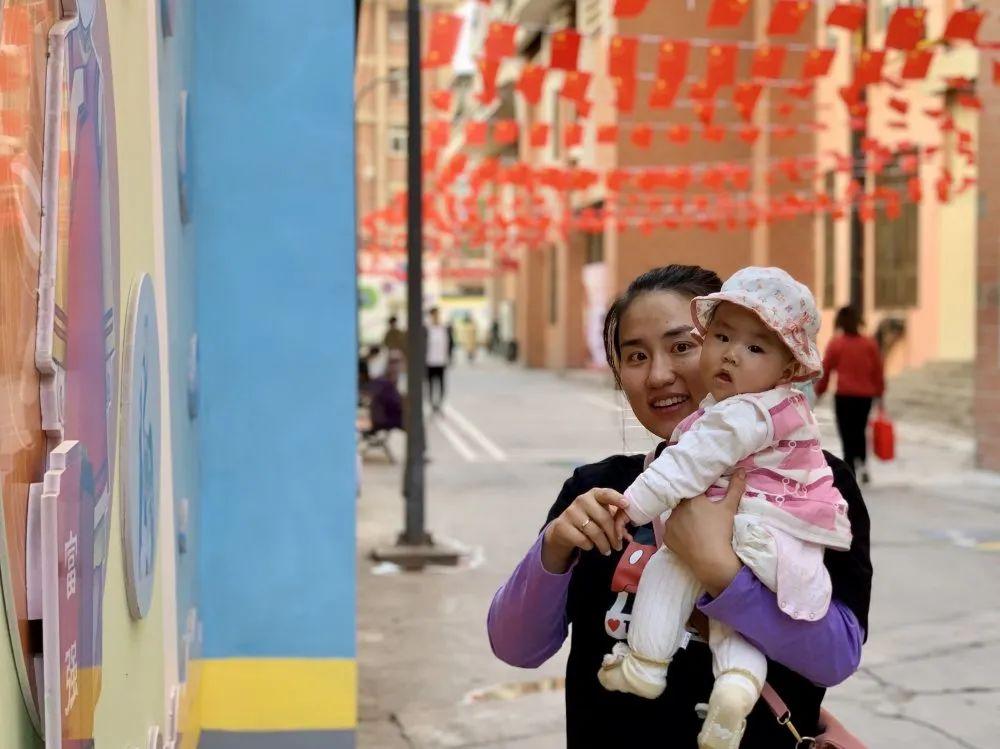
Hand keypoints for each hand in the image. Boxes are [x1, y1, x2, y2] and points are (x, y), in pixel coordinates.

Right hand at [542, 488, 629, 573]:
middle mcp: (582, 500)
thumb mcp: (602, 517)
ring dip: (604, 544)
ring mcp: (571, 512)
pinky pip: (583, 540)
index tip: (627, 505)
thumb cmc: (589, 519)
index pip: (606, 493)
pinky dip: (589, 546)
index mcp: (594, 494)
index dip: (616, 499)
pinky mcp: (562, 526)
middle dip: (614, 535)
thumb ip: (616, 523)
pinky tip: (590, 546)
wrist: (563, 529)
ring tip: (607, 551)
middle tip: (618, 546)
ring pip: (594, 532)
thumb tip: (628, 537)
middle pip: (604, 518)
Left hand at [662, 470, 745, 596]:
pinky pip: (671, 530)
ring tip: (694, 524)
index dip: (698, 492)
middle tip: (700, 512)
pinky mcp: (667, 538)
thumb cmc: (721, 531)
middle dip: (689, 505)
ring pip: (675, 516)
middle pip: (682, 502)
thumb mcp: (729, 508)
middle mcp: (676, 509)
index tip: (704, 496)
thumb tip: (741, 470)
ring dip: (682, 517)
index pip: (692, 489)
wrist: (712, 560)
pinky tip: (687, 535)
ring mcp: (669, 524)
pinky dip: (677, 531)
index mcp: (690, 498)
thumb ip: (735, 487)